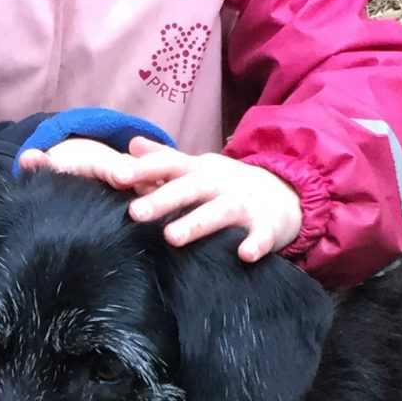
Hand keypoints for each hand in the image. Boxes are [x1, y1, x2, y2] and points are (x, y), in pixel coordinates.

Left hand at [22, 136, 304, 260]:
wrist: (284, 191)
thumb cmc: (227, 184)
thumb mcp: (197, 167)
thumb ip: (164, 159)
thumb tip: (130, 145)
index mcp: (199, 170)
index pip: (169, 165)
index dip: (144, 169)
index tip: (117, 177)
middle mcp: (220, 184)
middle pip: (190, 189)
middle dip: (163, 199)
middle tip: (135, 213)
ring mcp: (245, 203)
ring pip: (220, 212)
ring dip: (197, 223)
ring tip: (172, 237)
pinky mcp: (267, 225)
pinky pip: (262, 235)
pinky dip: (255, 243)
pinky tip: (244, 255)